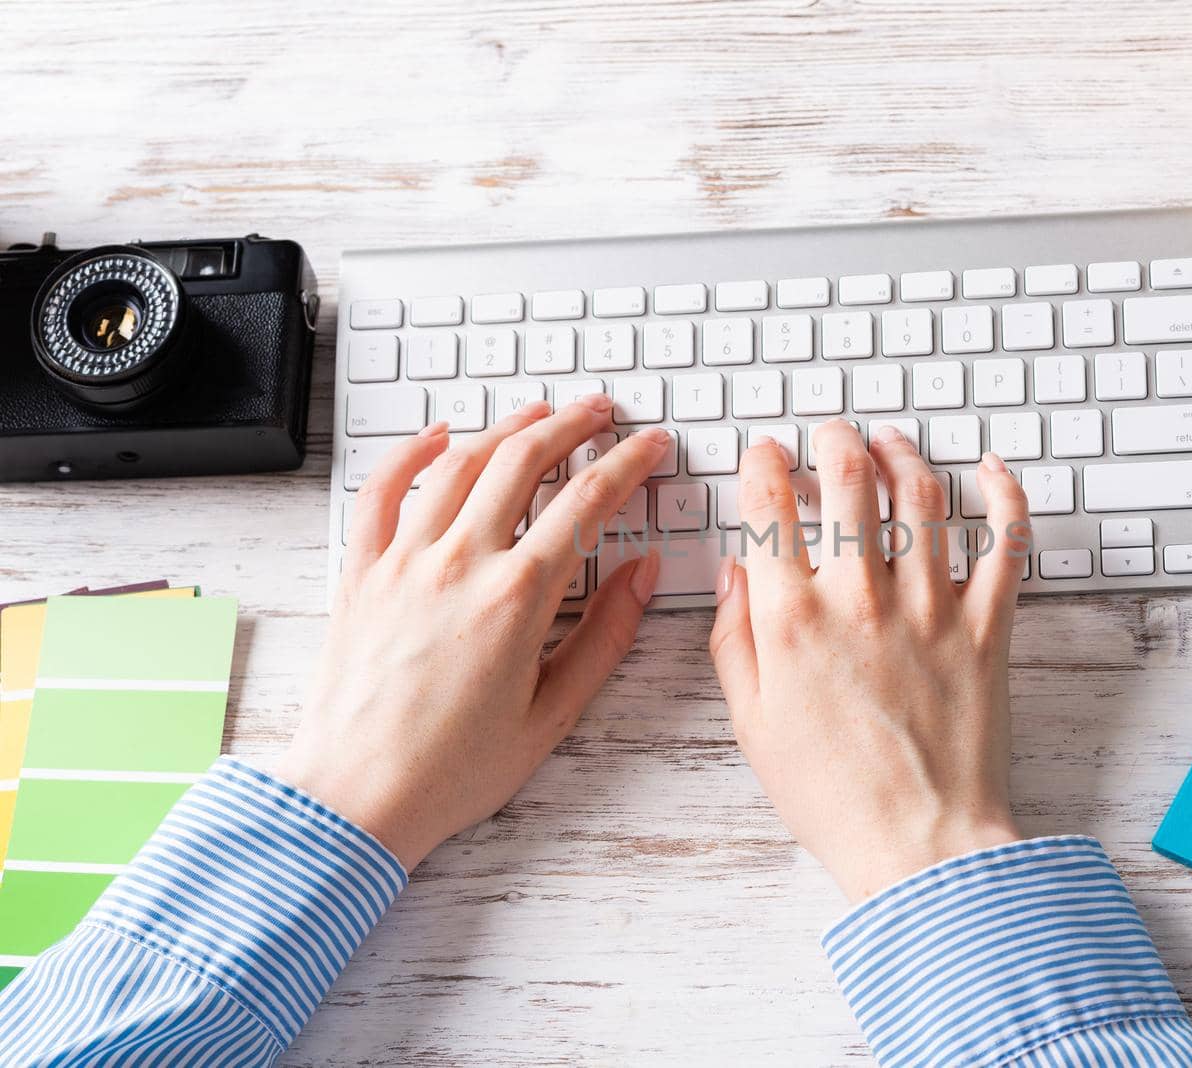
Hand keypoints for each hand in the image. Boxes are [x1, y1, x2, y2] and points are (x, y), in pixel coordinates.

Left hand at [277, 395, 666, 868]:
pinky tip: (438, 436)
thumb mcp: (552, 715)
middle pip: (523, 461)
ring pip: (459, 463)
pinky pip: (382, 492)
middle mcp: (459, 564)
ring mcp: (403, 562)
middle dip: (571, 424)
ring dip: (505, 427)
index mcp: (517, 599)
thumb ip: (605, 638)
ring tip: (538, 411)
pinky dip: (410, 452)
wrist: (355, 798)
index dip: (628, 463)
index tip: (650, 446)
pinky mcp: (361, 574)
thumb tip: (644, 575)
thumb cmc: (450, 771)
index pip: (587, 502)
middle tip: (601, 411)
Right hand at [709, 421, 1030, 902]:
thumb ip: (737, 638)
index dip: (764, 462)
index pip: (771, 505)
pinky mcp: (986, 625)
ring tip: (891, 443)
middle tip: (830, 433)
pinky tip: (993, 471)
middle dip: (833, 439)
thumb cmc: (834, 796)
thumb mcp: (753, 722)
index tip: (765, 453)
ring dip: (903, 454)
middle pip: (847, 477)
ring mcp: (931, 605)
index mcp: (794, 619)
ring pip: (921, 494)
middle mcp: (861, 597)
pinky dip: (1004, 496)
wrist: (921, 845)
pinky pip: (1006, 542)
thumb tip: (736, 572)